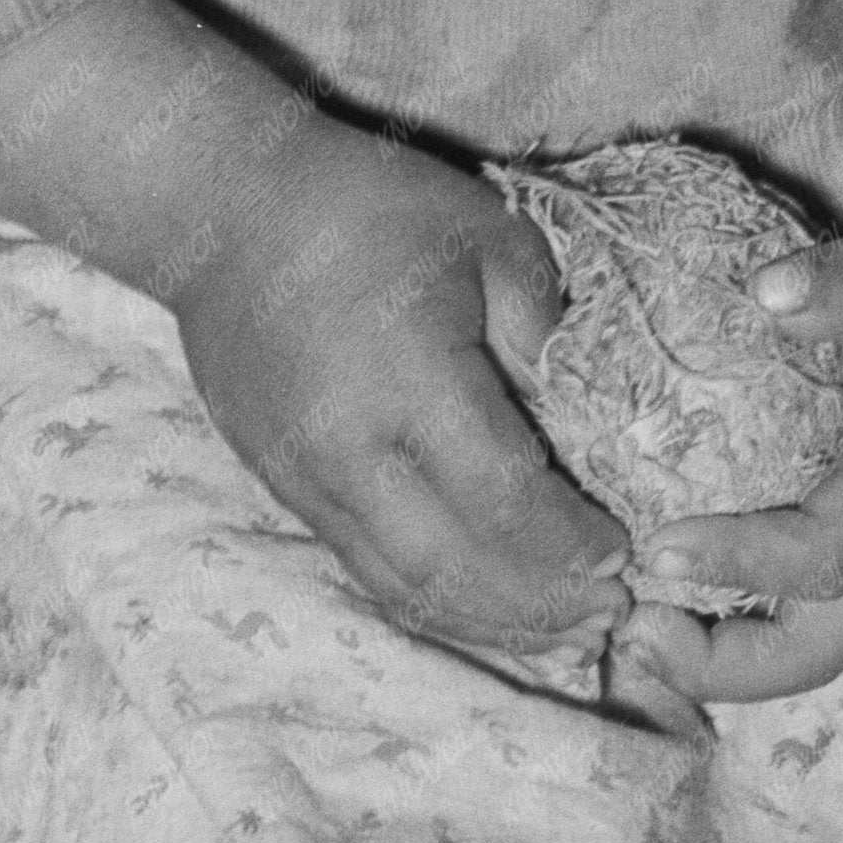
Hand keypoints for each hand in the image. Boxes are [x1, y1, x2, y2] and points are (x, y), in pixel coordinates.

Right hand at [160, 114, 637, 671]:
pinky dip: (430, 598)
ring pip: (403, 586)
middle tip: (609, 617)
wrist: (220, 209)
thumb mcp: (484, 232)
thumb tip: (574, 414)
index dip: (568, 544)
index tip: (623, 555)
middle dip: (540, 607)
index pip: (502, 500)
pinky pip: (363, 567)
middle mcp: (350, 451)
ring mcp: (305, 478)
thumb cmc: (364, 206)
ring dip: (487, 622)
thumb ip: (540, 325)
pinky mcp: (281, 486)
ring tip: (558, 637)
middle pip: (453, 570)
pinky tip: (481, 606)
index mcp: (410, 383)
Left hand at [611, 108, 842, 717]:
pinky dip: (749, 598)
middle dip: (720, 667)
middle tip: (630, 635)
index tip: (655, 547)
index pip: (822, 562)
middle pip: (813, 652)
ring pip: (814, 632)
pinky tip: (687, 564)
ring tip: (638, 614)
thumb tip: (762, 290)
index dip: (737, 563)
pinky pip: (814, 590)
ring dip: (727, 643)